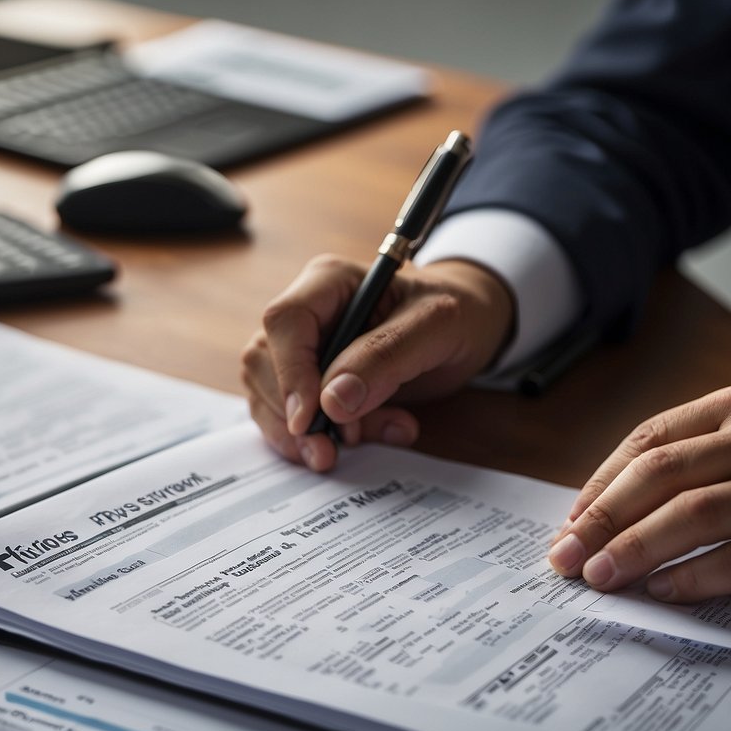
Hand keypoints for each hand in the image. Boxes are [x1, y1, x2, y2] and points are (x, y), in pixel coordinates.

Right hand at [240, 254, 513, 470]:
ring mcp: (300, 348)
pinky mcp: (306, 382)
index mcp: (328, 282)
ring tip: (364, 439)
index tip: (310, 421)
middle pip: (262, 363)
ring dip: (305, 434)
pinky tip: (361, 438)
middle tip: (337, 448)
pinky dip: (315, 439)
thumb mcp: (437, 326)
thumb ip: (385, 357)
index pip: (284, 322)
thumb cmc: (455, 314)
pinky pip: (287, 417)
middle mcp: (305, 313)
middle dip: (295, 415)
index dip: (289, 374)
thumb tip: (332, 401)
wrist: (468, 328)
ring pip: (268, 396)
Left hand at [548, 385, 730, 601]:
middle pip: (663, 475)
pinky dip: (692, 577)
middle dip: (603, 519)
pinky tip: (660, 590)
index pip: (649, 442)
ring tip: (600, 576)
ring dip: (635, 549)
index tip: (567, 525)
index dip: (599, 486)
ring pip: (695, 514)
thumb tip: (591, 518)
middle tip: (566, 557)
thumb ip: (679, 467)